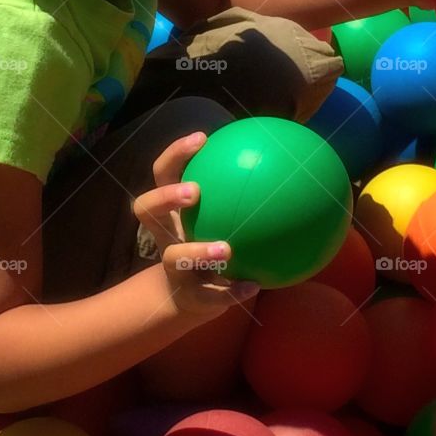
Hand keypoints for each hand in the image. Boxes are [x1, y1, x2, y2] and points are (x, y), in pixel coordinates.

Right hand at [132, 133, 257, 316]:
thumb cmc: (212, 245)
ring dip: (197, 251)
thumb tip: (289, 162)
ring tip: (225, 249)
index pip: (164, 173)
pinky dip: (230, 292)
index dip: (176, 154)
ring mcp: (173, 268)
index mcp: (173, 211)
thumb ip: (245, 194)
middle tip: (194, 191)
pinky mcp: (189, 297)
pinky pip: (208, 296)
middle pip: (145, 209)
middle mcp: (166, 235)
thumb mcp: (223, 218)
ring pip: (172, 258)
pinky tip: (253, 286)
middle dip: (167, 196)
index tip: (202, 138)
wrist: (191, 297)